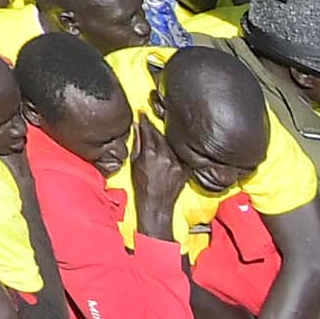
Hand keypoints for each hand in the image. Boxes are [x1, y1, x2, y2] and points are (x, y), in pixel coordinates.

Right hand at [127, 120, 180, 237]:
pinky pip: (177, 153)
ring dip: (163, 137)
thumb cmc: (142, 185)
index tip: (142, 113)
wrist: (156, 205)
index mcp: (151, 153)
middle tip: (148, 121)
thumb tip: (137, 127)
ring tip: (156, 134)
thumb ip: (137, 143)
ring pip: (170, 143)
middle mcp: (166, 156)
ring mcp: (177, 162)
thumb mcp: (135, 163)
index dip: (144, 120)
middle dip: (153, 127)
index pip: (148, 130)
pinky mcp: (184, 169)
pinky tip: (167, 148)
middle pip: (160, 134)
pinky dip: (171, 149)